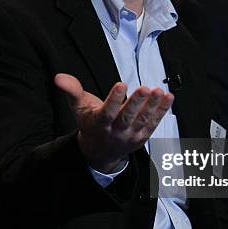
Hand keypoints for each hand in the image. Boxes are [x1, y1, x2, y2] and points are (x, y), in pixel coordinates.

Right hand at [55, 73, 173, 171]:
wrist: (100, 151)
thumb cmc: (90, 123)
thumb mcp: (78, 107)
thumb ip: (72, 91)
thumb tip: (59, 77)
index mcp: (99, 123)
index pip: (108, 112)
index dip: (114, 99)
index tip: (121, 84)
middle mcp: (116, 131)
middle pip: (127, 117)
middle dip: (136, 103)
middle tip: (144, 88)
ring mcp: (131, 135)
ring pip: (143, 120)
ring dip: (152, 106)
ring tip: (159, 91)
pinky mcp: (142, 136)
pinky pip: (154, 123)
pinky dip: (161, 111)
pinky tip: (168, 97)